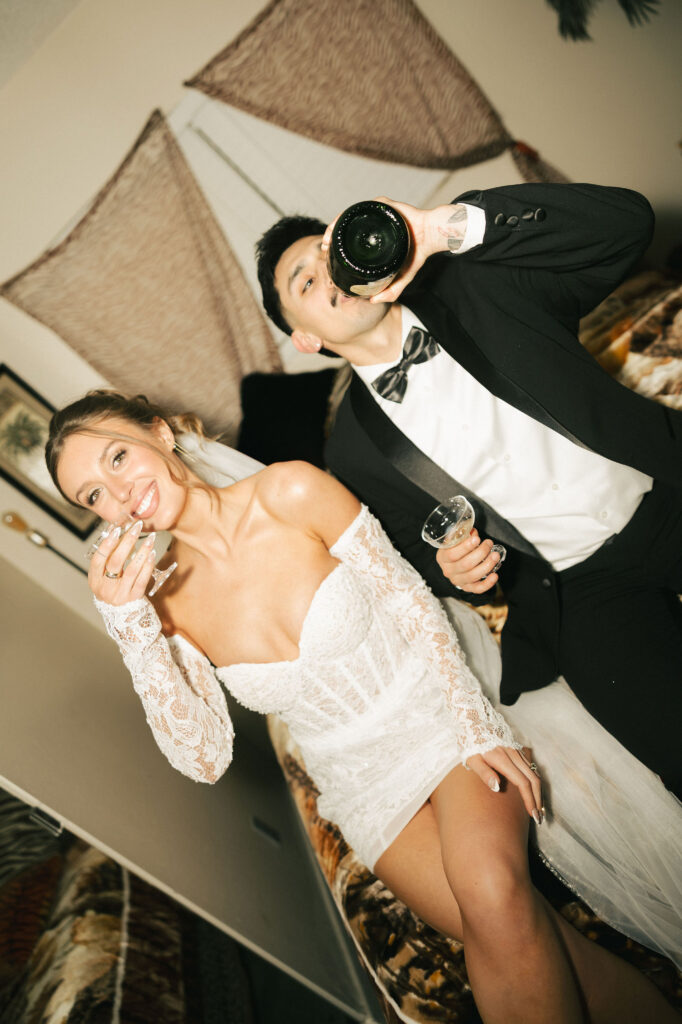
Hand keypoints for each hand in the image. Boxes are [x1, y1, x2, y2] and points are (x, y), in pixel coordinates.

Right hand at [88, 520, 155, 604]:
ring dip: (142, 552)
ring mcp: (120, 594)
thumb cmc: (112, 588)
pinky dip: (148, 565)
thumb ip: (108, 558)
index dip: (107, 545)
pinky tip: (152, 553)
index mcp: (95, 580)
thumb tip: (116, 531)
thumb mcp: (104, 576)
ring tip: (150, 538)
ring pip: (132, 570)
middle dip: (127, 542)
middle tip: (136, 528)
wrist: (121, 614)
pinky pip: (143, 579)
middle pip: (116, 562)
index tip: (116, 530)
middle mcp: (105, 588)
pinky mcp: (135, 598)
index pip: (98, 560)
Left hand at [321, 197, 461, 304]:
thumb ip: (390, 291)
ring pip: (349, 216)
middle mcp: (373, 226)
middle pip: (346, 227)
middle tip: (324, 247)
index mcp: (374, 240)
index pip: (350, 240)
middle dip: (331, 235)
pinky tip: (338, 223)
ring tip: (327, 238)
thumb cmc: (418, 254)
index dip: (336, 246)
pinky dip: (347, 215)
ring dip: (335, 225)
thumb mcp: (402, 277)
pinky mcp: (382, 205)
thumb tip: (372, 301)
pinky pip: (360, 208)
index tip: (327, 253)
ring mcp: (376, 214)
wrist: (431, 237)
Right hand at [436, 528, 500, 593]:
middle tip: (489, 543)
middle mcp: (448, 571)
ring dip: (487, 565)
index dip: (465, 547)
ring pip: (473, 576)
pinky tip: (495, 575)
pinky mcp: (467, 588)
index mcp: (443, 558)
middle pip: (465, 565)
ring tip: (495, 555)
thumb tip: (472, 532)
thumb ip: (462, 535)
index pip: (452, 554)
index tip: (477, 539)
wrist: (454, 565)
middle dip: (481, 553)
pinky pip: (478, 589)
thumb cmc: (455, 550)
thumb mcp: (454, 541)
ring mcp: (458, 581)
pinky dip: (488, 583)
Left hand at [466, 746, 543, 822]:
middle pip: (533, 779)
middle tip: (539, 818)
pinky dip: (536, 782)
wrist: (474, 723)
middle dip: (538, 800)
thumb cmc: (470, 743)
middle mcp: (514, 755)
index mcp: (503, 759)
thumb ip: (484, 773)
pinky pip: (531, 768)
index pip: (522, 782)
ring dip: (539, 792)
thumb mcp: (472, 759)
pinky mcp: (518, 751)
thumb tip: (496, 788)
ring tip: (539, 809)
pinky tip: (535, 792)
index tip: (532, 814)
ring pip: (535, 774)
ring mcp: (517, 752)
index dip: (529, 799)